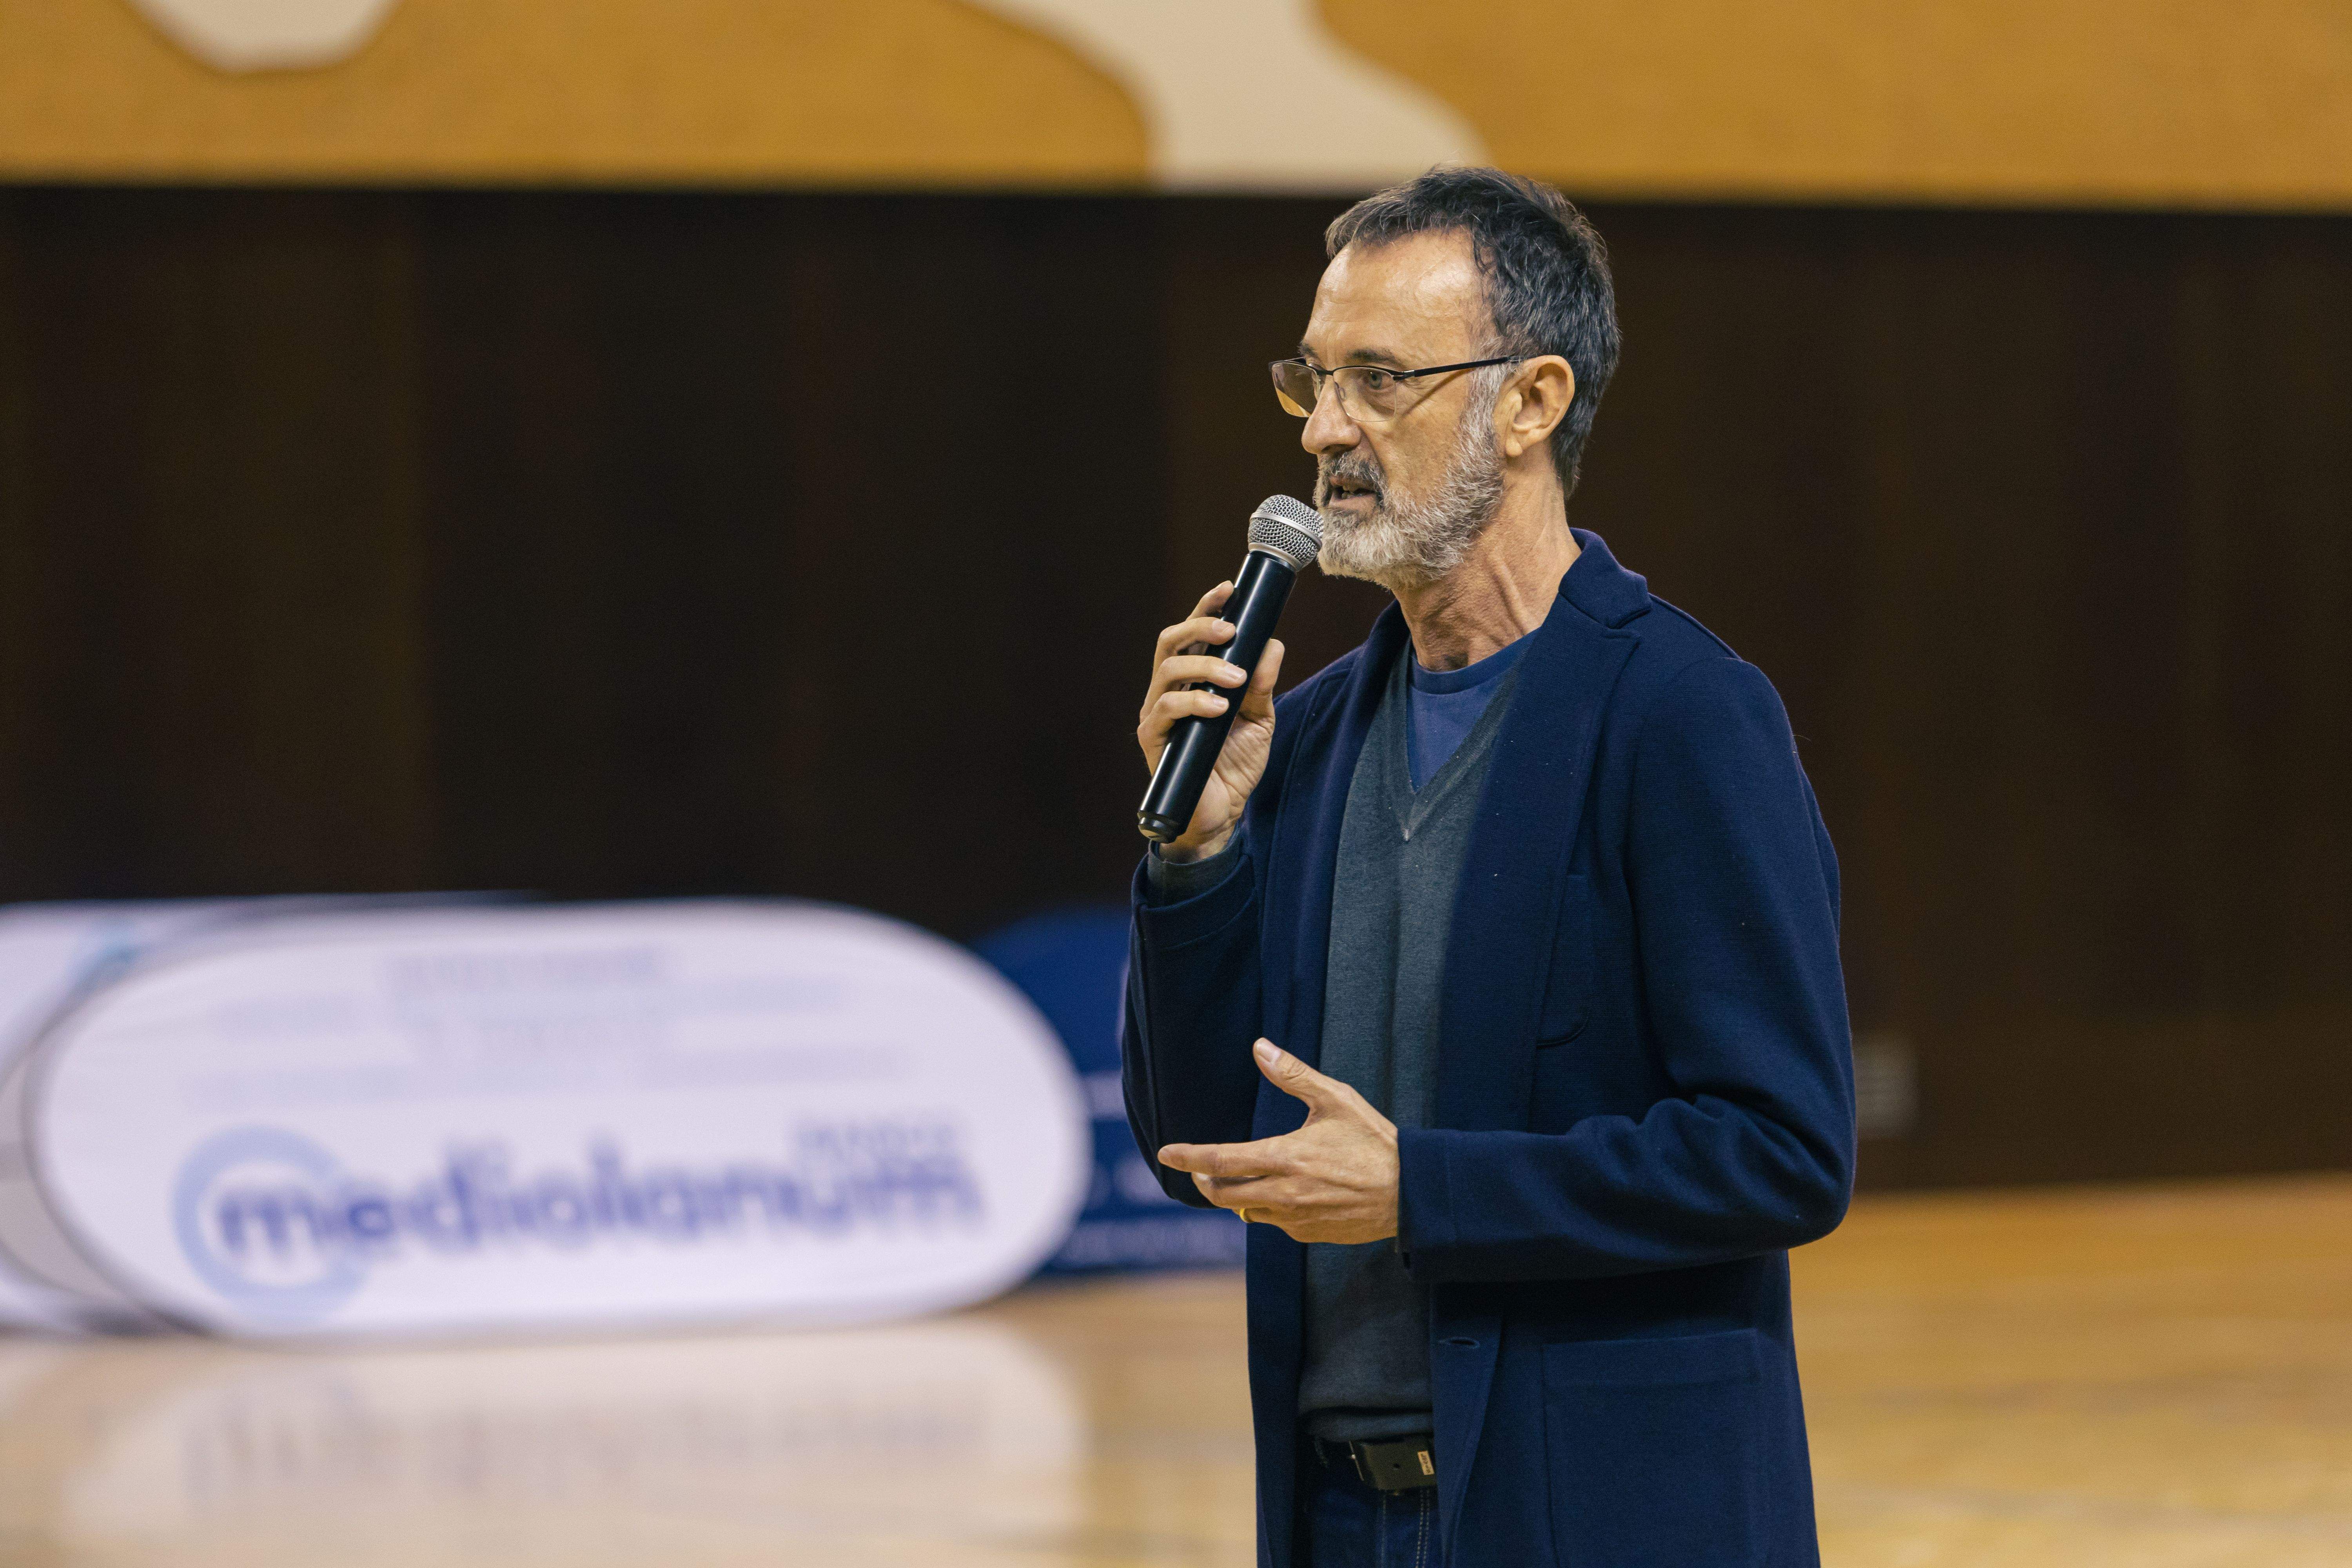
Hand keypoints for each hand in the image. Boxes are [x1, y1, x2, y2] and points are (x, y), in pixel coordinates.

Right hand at [1136, 583, 1285, 861]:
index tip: (1229, 589)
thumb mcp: (1259, 720)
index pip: (1191, 635)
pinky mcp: (1153, 740)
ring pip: (1167, 671)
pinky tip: (1219, 708)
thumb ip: (1263, 684)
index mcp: (1191, 681)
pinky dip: (1194, 703)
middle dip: (1199, 626)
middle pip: (1170, 642)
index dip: (1206, 608)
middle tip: (1231, 629)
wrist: (1221, 815)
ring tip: (1236, 678)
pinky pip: (1166, 710)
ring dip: (1204, 666)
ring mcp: (1157, 715)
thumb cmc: (1235, 765)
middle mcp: (1168, 691)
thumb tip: (1273, 643)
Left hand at [1159, 1040, 1398, 1243]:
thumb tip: (1260, 1047)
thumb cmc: (1374, 1141)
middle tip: (1203, 1167)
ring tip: (1248, 1174)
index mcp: (1285, 1158)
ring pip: (1248, 1210)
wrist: (1411, 1192)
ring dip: (1239, 1195)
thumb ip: (1294, 1075)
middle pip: (1223, 1195)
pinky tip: (1289, 1191)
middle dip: (1206, 1180)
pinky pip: (1275, 1222)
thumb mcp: (1336, 1099)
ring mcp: (1295, 1219)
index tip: (1165, 1153)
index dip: (1188, 1157)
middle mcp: (1283, 1193)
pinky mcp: (1308, 1234)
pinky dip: (1269, 1207)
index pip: (1221, 1160)